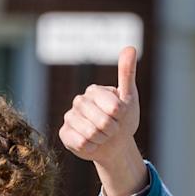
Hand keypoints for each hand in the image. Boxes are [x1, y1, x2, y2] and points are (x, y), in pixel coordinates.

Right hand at [59, 45, 147, 195]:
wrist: (114, 145)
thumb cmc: (123, 120)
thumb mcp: (129, 97)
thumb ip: (127, 74)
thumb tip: (130, 47)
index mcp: (94, 91)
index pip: (113, 107)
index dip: (120, 117)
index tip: (120, 116)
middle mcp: (79, 101)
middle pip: (102, 122)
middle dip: (112, 130)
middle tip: (112, 129)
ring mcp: (70, 117)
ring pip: (91, 133)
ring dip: (102, 140)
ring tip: (102, 136)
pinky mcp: (64, 134)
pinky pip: (80, 143)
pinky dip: (91, 148)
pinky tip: (92, 144)